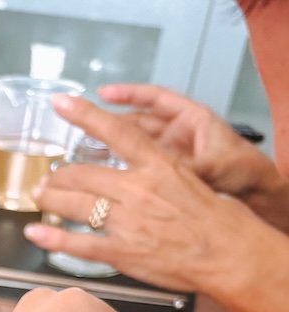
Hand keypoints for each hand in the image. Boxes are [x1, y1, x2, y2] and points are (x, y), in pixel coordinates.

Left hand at [24, 95, 264, 295]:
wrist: (226, 252)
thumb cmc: (214, 218)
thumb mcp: (188, 178)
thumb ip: (156, 172)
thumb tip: (135, 171)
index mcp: (157, 165)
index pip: (115, 131)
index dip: (84, 115)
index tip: (60, 103)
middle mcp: (138, 189)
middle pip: (85, 174)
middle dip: (60, 176)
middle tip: (47, 178)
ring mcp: (127, 221)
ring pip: (76, 205)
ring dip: (52, 199)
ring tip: (39, 196)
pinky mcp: (121, 252)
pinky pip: (79, 244)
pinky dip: (52, 238)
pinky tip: (34, 233)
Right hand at [97, 82, 281, 207]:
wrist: (252, 193)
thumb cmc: (240, 170)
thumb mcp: (214, 165)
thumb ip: (185, 168)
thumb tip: (160, 173)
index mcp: (191, 119)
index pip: (153, 100)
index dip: (127, 94)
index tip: (102, 94)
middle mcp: (177, 134)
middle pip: (138, 124)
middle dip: (111, 124)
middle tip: (82, 127)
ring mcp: (170, 155)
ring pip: (134, 148)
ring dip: (112, 149)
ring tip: (85, 154)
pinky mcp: (166, 176)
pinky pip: (138, 169)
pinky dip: (122, 172)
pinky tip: (103, 179)